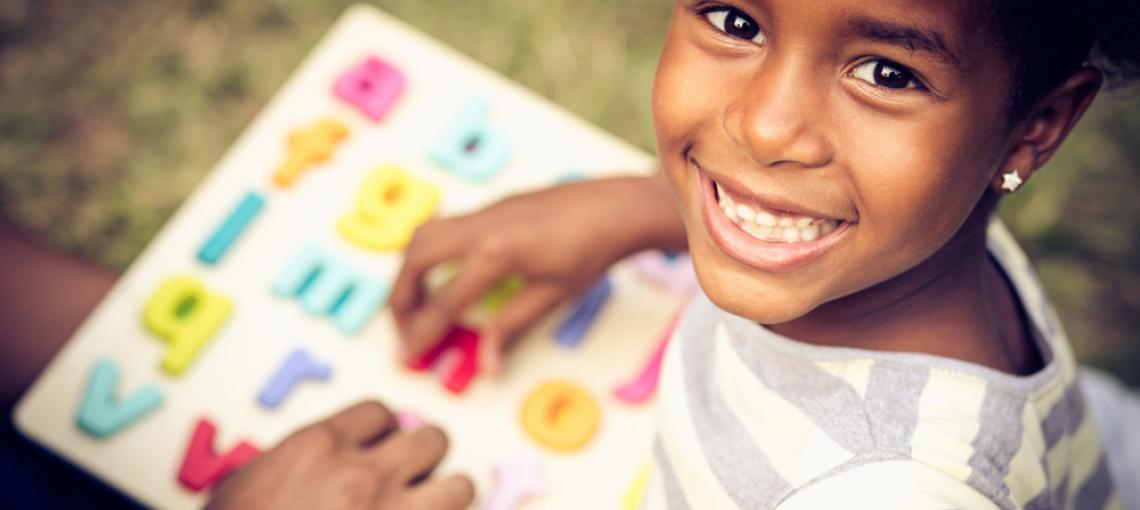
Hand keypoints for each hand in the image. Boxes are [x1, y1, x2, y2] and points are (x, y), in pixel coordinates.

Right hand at [206, 401, 473, 509]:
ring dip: (448, 500)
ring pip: (461, 487)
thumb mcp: (242, 489)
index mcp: (319, 449)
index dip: (384, 433)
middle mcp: (365, 475)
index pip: (380, 413)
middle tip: (409, 483)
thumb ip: (293, 466)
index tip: (379, 450)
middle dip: (423, 461)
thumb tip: (315, 466)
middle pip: (432, 440)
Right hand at [390, 173, 685, 371]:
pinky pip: (444, 225)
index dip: (422, 334)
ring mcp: (484, 212)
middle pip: (416, 260)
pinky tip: (441, 274)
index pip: (444, 303)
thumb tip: (487, 364)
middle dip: (401, 298)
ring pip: (423, 234)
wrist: (617, 207)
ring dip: (409, 270)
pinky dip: (428, 250)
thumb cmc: (592, 251)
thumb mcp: (552, 295)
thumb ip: (510, 327)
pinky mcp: (491, 206)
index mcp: (496, 254)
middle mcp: (480, 227)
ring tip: (416, 303)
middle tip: (404, 329)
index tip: (407, 356)